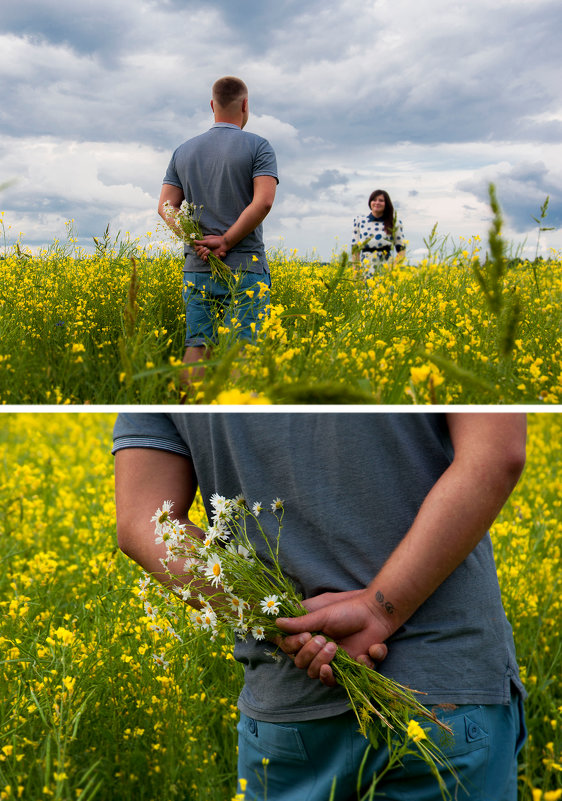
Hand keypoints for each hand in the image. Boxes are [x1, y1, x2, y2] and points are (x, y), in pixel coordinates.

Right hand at [193, 235, 227, 260]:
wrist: (223, 243)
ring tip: (209, 251)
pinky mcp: (214, 258)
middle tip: (206, 248)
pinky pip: (212, 261)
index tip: (200, 247)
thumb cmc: (215, 241)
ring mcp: (210, 256)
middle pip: (199, 256)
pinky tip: (217, 255)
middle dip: (202, 252)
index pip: (197, 251)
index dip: (198, 250)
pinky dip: (215, 257)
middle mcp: (205, 252)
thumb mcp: (207, 241)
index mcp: (203, 248)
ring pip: (204, 259)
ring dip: (205, 255)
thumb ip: (200, 242)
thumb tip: (193, 241)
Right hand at [275, 590, 389, 685]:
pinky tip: (364, 652)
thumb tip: (277, 622)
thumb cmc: (346, 610)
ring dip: (325, 663)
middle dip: (311, 655)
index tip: (305, 636)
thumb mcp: (323, 615)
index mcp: (309, 637)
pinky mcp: (351, 669)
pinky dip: (358, 665)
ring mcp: (334, 662)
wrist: (374, 614)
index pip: (291, 650)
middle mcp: (318, 652)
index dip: (295, 647)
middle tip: (324, 640)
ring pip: (320, 676)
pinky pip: (346, 679)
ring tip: (335, 647)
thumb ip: (301, 622)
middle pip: (303, 666)